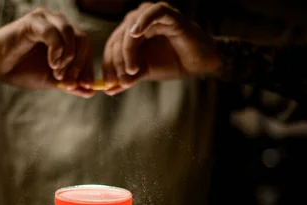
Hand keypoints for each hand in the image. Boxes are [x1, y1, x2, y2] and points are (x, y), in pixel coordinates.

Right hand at [0, 8, 94, 97]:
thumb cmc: (21, 70)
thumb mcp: (51, 81)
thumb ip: (70, 84)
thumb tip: (91, 92)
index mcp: (64, 37)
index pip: (85, 48)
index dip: (88, 68)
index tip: (87, 86)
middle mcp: (58, 24)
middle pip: (82, 40)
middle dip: (79, 65)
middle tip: (70, 83)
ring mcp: (46, 20)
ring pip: (71, 34)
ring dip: (68, 57)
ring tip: (57, 73)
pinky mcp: (33, 21)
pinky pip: (53, 33)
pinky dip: (57, 50)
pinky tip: (52, 64)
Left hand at [102, 2, 220, 94]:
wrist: (198, 63)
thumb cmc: (171, 62)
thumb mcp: (145, 72)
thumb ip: (127, 77)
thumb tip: (108, 89)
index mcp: (130, 33)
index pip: (112, 45)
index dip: (108, 65)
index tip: (108, 84)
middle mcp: (138, 21)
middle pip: (118, 38)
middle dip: (118, 61)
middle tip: (122, 80)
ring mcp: (152, 15)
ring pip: (131, 28)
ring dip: (128, 50)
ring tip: (133, 70)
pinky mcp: (168, 13)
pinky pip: (153, 12)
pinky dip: (142, 21)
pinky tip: (135, 34)